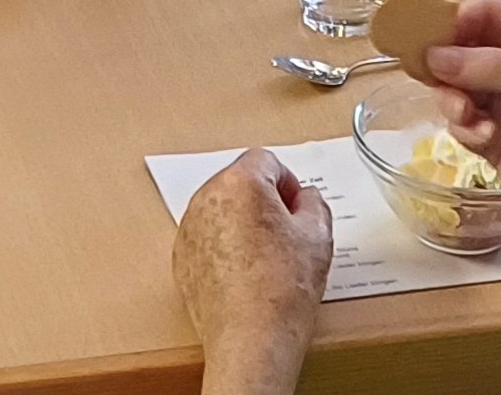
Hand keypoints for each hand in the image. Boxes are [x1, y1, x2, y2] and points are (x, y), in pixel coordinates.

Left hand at [171, 149, 331, 394]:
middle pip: (240, 181)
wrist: (252, 339)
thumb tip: (305, 198)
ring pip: (222, 210)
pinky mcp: (182, 258)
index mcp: (240, 183)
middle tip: (287, 232)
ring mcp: (189, 229)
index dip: (288, 181)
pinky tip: (247, 273)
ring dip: (244, 222)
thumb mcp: (318, 236)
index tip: (297, 206)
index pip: (266, 160)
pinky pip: (207, 238)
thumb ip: (314, 202)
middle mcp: (206, 199)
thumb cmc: (282, 290)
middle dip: (264, 200)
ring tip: (268, 257)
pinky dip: (225, 247)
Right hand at [426, 0, 500, 210]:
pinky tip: (484, 134)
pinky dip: (465, 128)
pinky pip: (462, 126)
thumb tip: (435, 56)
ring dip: (451, 97)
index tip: (435, 32)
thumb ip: (491, 64)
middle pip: (462, 50)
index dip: (459, 19)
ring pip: (454, 89)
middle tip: (431, 71)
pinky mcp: (492, 140)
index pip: (488, 15)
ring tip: (465, 110)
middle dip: (445, 61)